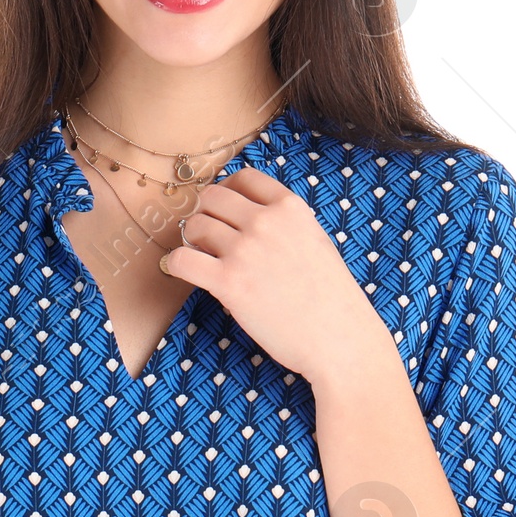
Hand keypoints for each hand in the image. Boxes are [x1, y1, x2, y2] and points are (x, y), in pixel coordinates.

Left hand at [159, 165, 389, 383]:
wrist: (338, 339)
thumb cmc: (331, 298)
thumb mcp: (315, 242)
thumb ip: (283, 223)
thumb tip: (245, 217)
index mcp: (290, 208)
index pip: (244, 177)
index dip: (227, 189)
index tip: (224, 207)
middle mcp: (266, 222)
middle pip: (212, 197)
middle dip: (205, 213)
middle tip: (209, 235)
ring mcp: (245, 250)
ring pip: (195, 226)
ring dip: (192, 241)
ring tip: (203, 258)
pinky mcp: (228, 282)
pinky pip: (181, 260)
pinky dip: (176, 264)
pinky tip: (186, 272)